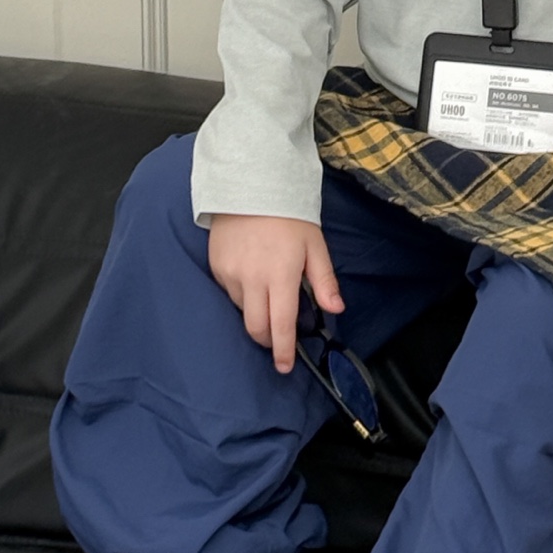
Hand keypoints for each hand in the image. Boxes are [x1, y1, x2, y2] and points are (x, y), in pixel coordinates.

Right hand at [207, 215, 343, 372]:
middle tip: (278, 338)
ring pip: (243, 311)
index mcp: (281, 275)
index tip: (284, 366)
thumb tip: (335, 310)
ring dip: (256, 313)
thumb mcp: (314, 246)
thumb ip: (323, 281)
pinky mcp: (216, 267)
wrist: (250, 185)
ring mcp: (231, 274)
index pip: (282, 324)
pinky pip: (229, 292)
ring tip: (268, 293)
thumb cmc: (289, 215)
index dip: (283, 350)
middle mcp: (253, 279)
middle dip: (268, 340)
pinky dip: (242, 294)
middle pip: (256, 328)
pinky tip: (252, 276)